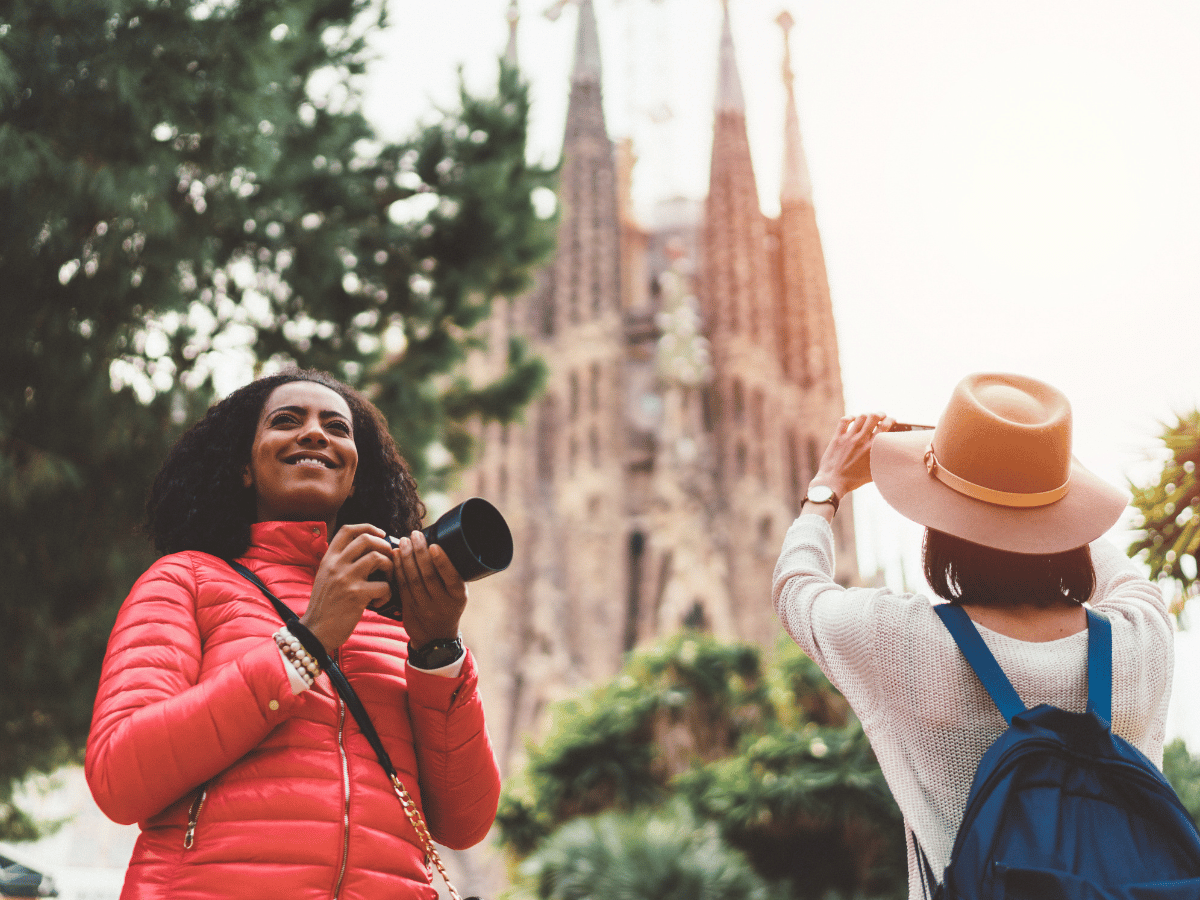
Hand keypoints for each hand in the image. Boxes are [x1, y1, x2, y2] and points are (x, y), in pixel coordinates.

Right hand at [300, 524, 394, 652]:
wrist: (314, 632)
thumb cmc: (325, 606)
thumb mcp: (326, 577)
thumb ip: (341, 563)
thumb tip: (370, 552)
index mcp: (328, 559)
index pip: (347, 530)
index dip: (368, 527)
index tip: (381, 534)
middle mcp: (336, 565)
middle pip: (366, 539)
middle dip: (384, 546)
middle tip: (388, 559)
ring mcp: (346, 579)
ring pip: (378, 558)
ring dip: (389, 568)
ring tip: (386, 580)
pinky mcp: (356, 595)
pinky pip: (384, 585)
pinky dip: (387, 593)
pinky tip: (379, 601)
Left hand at [390, 530, 467, 648]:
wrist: (436, 637)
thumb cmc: (449, 606)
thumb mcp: (458, 594)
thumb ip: (452, 575)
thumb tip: (440, 543)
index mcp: (458, 596)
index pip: (450, 577)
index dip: (441, 561)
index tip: (434, 545)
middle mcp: (442, 603)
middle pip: (428, 575)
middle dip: (420, 553)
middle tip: (414, 535)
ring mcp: (424, 607)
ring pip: (412, 580)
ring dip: (406, 558)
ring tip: (403, 542)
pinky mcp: (409, 609)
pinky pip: (402, 586)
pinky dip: (397, 569)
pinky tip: (395, 556)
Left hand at [811, 413, 895, 498]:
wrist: (833, 481)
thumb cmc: (854, 480)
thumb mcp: (874, 472)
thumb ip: (883, 463)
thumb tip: (894, 459)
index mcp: (872, 448)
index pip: (885, 426)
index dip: (890, 420)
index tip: (892, 420)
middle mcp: (861, 440)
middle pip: (873, 417)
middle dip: (879, 414)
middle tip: (881, 416)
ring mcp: (849, 438)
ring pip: (860, 417)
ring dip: (866, 416)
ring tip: (868, 419)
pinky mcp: (838, 438)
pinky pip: (844, 421)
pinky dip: (850, 417)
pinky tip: (853, 419)